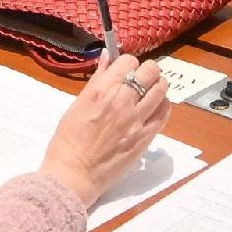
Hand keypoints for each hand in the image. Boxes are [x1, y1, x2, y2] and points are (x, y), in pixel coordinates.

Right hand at [38, 53, 169, 206]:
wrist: (74, 174)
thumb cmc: (68, 140)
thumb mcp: (78, 104)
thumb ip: (97, 80)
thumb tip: (107, 57)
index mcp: (101, 90)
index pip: (129, 61)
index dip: (128, 64)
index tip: (125, 72)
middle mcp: (122, 100)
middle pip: (150, 71)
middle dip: (147, 72)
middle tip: (141, 80)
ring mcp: (136, 119)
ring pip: (162, 89)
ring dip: (157, 86)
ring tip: (149, 94)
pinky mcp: (145, 137)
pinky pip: (164, 113)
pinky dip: (162, 106)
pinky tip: (154, 109)